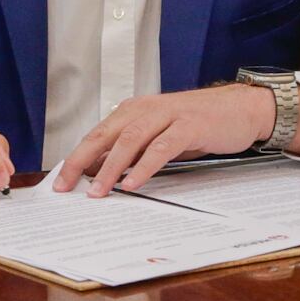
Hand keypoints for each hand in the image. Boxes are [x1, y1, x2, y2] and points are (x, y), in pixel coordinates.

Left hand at [52, 85, 275, 196]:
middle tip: (66, 186)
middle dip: (81, 162)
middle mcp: (144, 109)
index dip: (75, 158)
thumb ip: (131, 151)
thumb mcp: (157, 136)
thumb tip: (99, 172)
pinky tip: (133, 182)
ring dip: (110, 168)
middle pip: (104, 136)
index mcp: (132, 111)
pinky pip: (161, 147)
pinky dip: (144, 166)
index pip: (96, 135)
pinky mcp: (188, 126)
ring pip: (130, 141)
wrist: (240, 108)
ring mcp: (167, 116)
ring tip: (97, 192)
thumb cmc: (197, 124)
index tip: (60, 181)